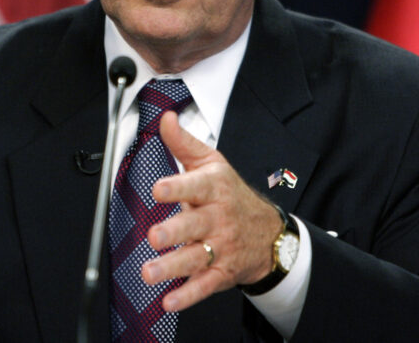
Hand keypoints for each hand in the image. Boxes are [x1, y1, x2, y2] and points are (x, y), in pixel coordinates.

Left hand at [141, 111, 281, 311]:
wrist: (268, 232)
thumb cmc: (231, 192)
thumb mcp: (211, 163)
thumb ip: (184, 143)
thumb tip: (165, 119)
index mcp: (214, 188)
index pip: (196, 186)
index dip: (177, 187)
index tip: (159, 189)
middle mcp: (218, 218)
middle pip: (194, 225)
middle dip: (174, 231)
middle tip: (155, 236)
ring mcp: (221, 247)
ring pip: (196, 257)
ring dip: (172, 267)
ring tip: (150, 272)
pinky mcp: (222, 272)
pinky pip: (204, 285)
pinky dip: (187, 295)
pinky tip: (169, 300)